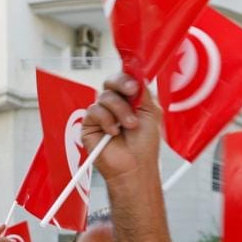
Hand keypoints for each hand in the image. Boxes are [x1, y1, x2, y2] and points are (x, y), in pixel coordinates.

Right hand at [82, 74, 162, 188]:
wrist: (134, 167)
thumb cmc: (144, 147)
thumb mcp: (151, 112)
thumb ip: (143, 92)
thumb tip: (136, 75)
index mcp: (130, 100)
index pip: (125, 79)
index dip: (128, 77)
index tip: (135, 83)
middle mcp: (116, 105)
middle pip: (111, 81)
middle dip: (122, 85)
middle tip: (131, 94)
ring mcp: (102, 114)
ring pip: (104, 96)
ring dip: (120, 111)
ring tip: (128, 126)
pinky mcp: (89, 124)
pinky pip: (94, 111)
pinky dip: (107, 120)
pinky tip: (113, 132)